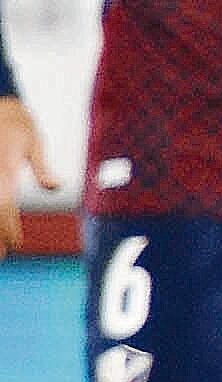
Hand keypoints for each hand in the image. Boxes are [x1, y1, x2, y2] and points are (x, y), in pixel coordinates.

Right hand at [0, 96, 47, 246]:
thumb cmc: (18, 124)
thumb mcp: (34, 142)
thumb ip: (42, 167)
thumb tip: (55, 187)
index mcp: (4, 169)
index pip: (3, 206)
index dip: (7, 227)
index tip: (15, 245)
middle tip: (2, 257)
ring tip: (0, 251)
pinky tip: (0, 230)